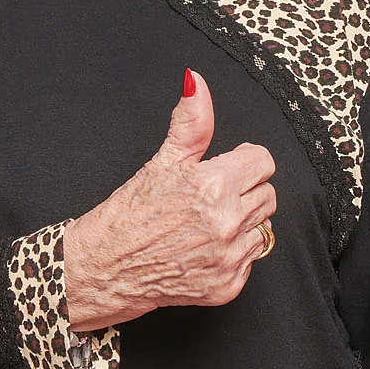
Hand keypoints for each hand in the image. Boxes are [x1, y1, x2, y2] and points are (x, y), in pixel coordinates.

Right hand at [63, 71, 277, 329]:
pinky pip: (251, 259)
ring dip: (242, 222)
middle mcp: (226, 223)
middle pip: (267, 193)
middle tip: (208, 198)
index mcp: (212, 186)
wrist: (102, 271)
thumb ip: (190, 123)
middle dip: (242, 191)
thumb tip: (197, 81)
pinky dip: (233, 254)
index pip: (263, 161)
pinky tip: (203, 250)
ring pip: (263, 226)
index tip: (222, 169)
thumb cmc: (126, 216)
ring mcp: (228, 258)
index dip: (241, 162)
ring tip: (205, 224)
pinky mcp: (227, 287)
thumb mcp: (160, 162)